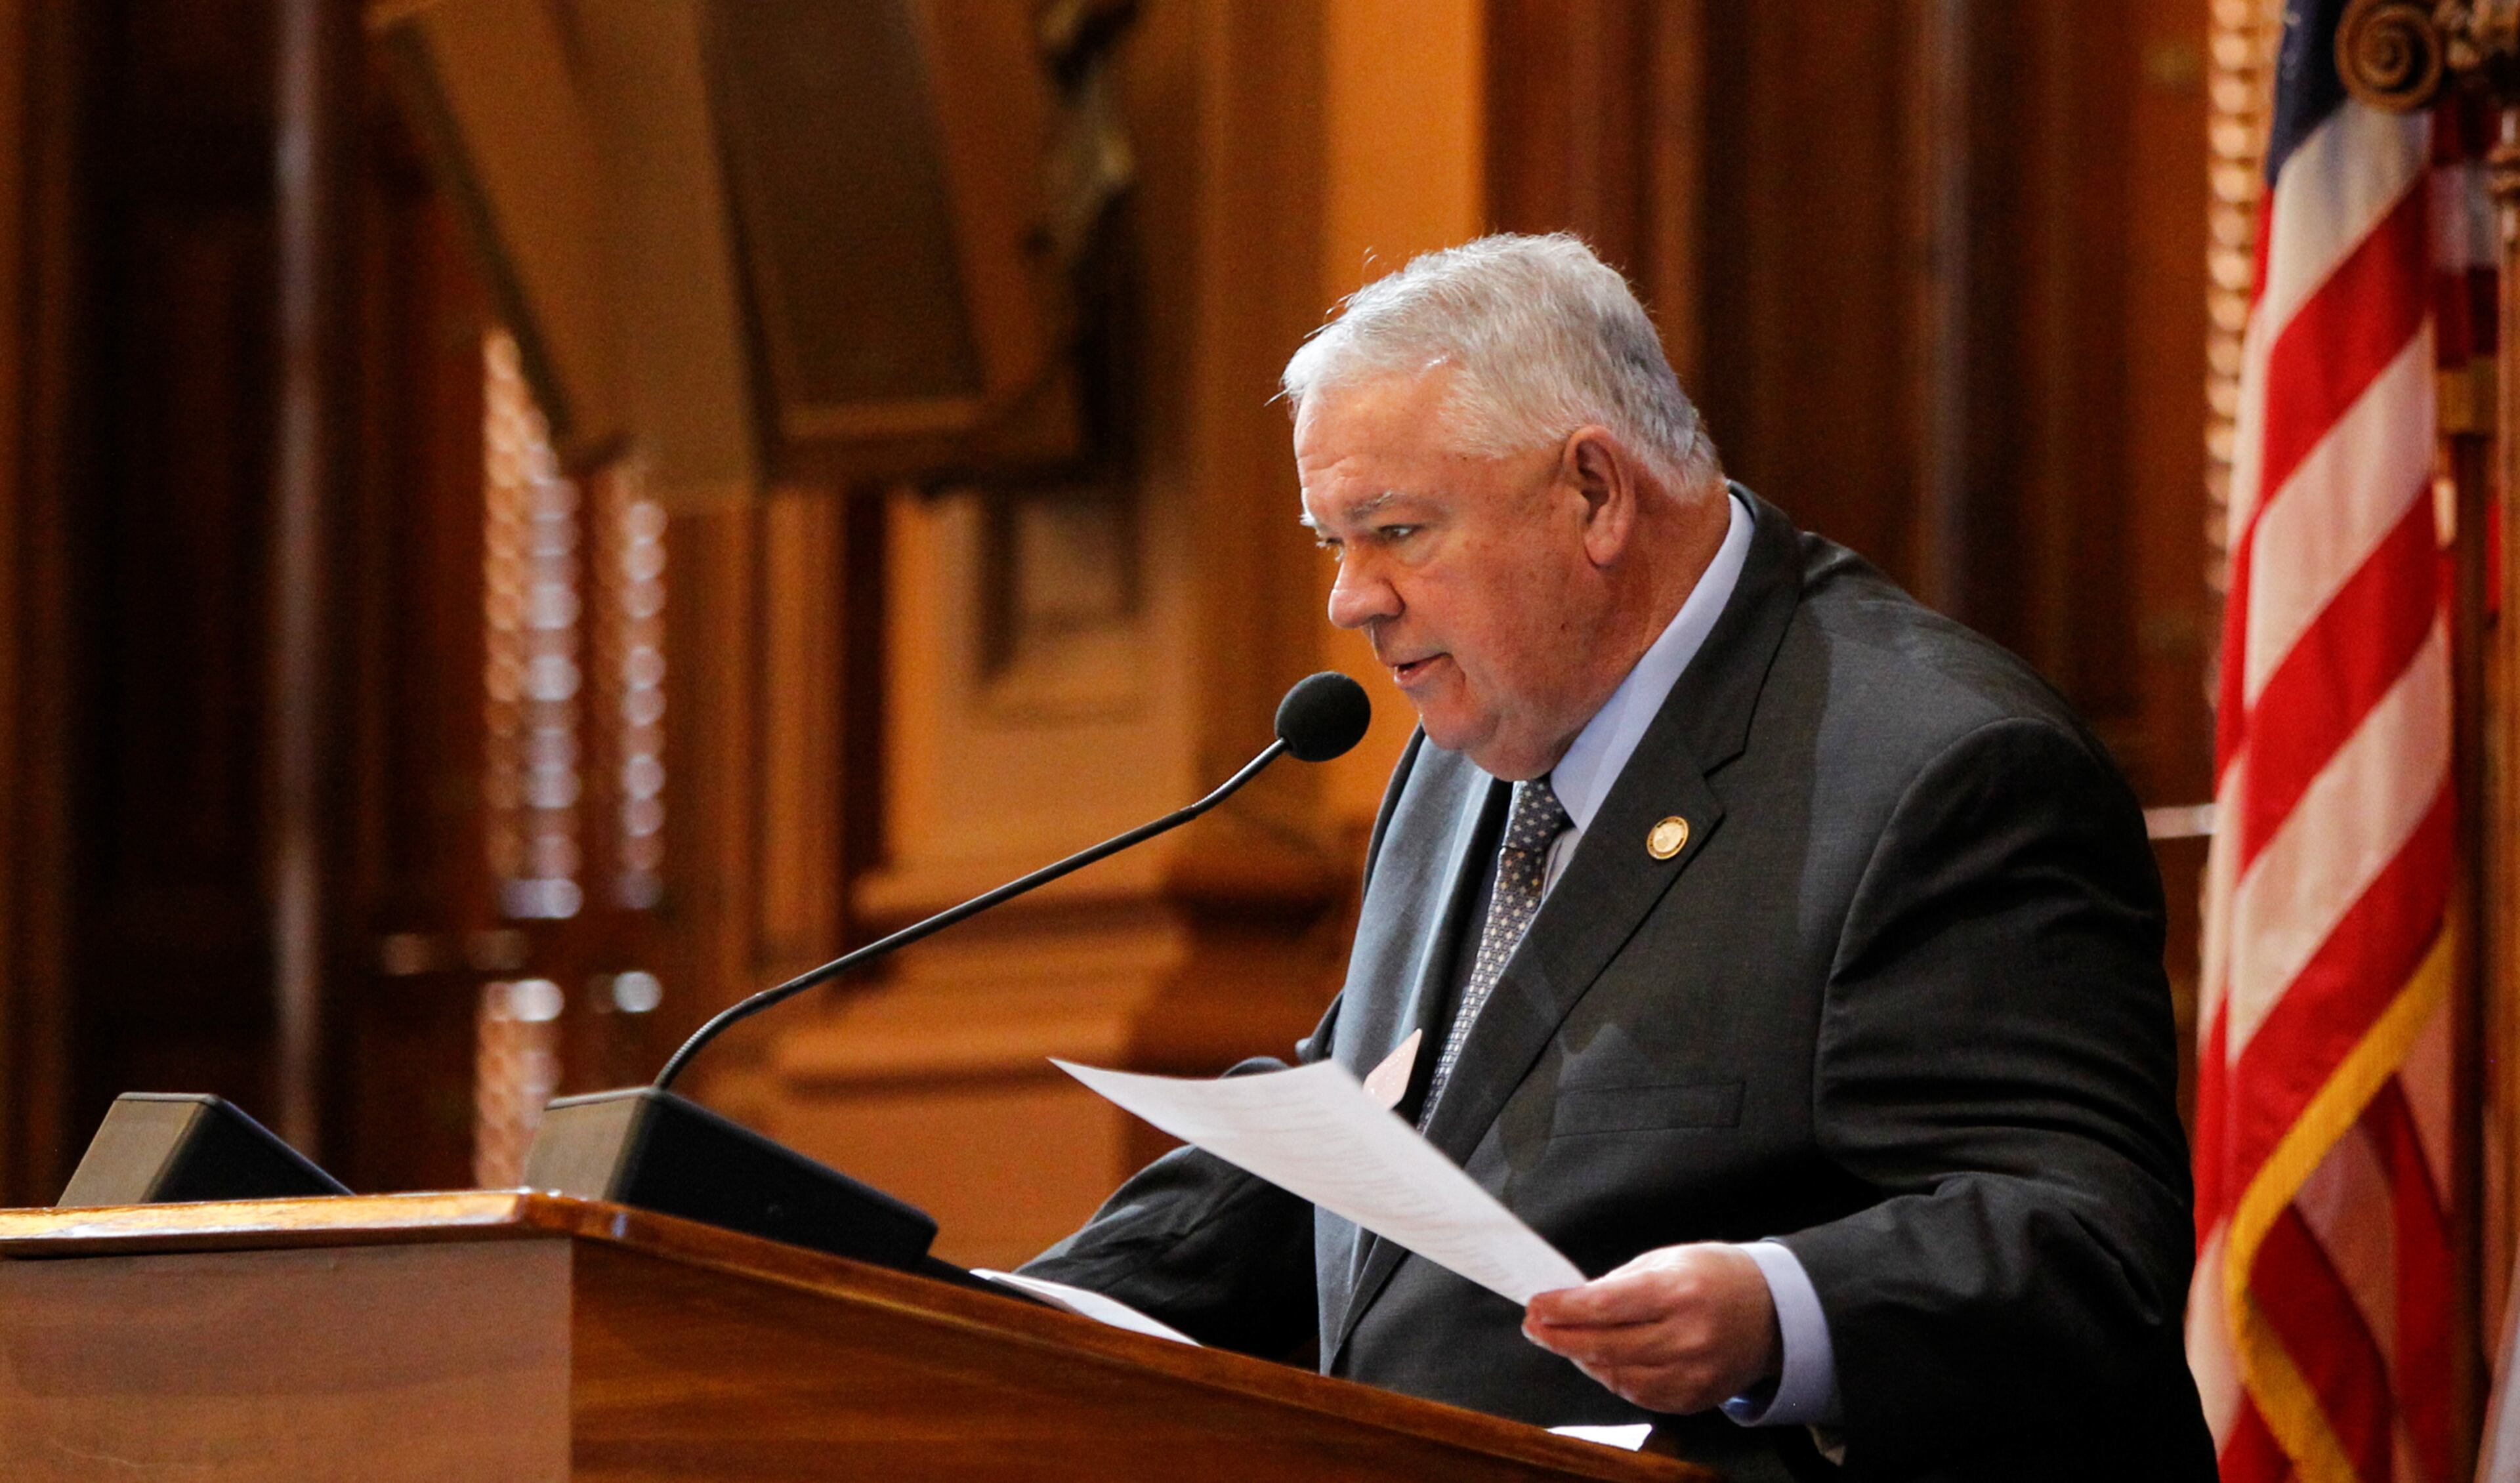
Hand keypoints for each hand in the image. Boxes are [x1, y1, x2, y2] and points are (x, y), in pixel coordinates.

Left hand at [1521, 1243, 1781, 1413]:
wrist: (1774, 1312)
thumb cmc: (1715, 1276)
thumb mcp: (1668, 1260)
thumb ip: (1620, 1283)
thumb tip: (1572, 1302)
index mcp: (1678, 1291)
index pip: (1605, 1306)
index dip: (1563, 1309)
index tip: (1535, 1305)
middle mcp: (1687, 1336)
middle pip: (1605, 1346)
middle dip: (1560, 1338)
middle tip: (1534, 1327)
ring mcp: (1693, 1372)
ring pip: (1617, 1375)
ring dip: (1582, 1358)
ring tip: (1563, 1341)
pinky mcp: (1695, 1398)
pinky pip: (1639, 1395)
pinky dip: (1612, 1378)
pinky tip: (1598, 1361)